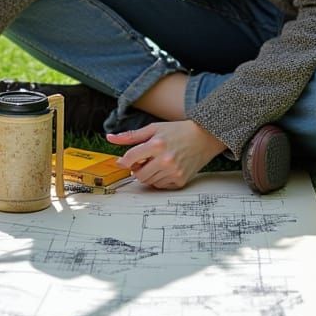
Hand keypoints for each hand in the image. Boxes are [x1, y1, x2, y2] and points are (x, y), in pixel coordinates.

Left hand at [107, 120, 225, 188]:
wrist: (204, 137)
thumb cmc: (178, 131)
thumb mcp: (153, 128)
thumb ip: (131, 136)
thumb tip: (110, 138)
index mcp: (156, 144)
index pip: (130, 158)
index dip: (123, 161)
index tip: (122, 161)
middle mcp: (165, 160)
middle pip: (138, 174)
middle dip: (136, 169)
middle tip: (143, 161)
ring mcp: (173, 172)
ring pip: (148, 182)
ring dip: (148, 174)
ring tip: (156, 162)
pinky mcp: (180, 181)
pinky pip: (160, 186)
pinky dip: (159, 179)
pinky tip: (165, 168)